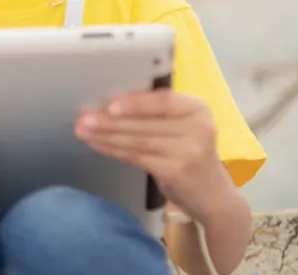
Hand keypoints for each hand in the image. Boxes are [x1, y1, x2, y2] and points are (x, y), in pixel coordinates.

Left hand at [75, 90, 229, 218]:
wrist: (214, 196)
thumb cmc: (190, 155)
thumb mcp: (183, 127)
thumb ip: (155, 113)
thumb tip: (108, 104)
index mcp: (198, 109)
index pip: (163, 100)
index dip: (134, 102)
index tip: (108, 103)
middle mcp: (198, 128)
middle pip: (145, 122)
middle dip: (109, 120)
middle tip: (83, 118)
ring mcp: (189, 152)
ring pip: (137, 140)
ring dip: (106, 135)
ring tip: (83, 130)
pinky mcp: (176, 172)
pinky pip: (136, 157)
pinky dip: (113, 150)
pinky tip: (97, 144)